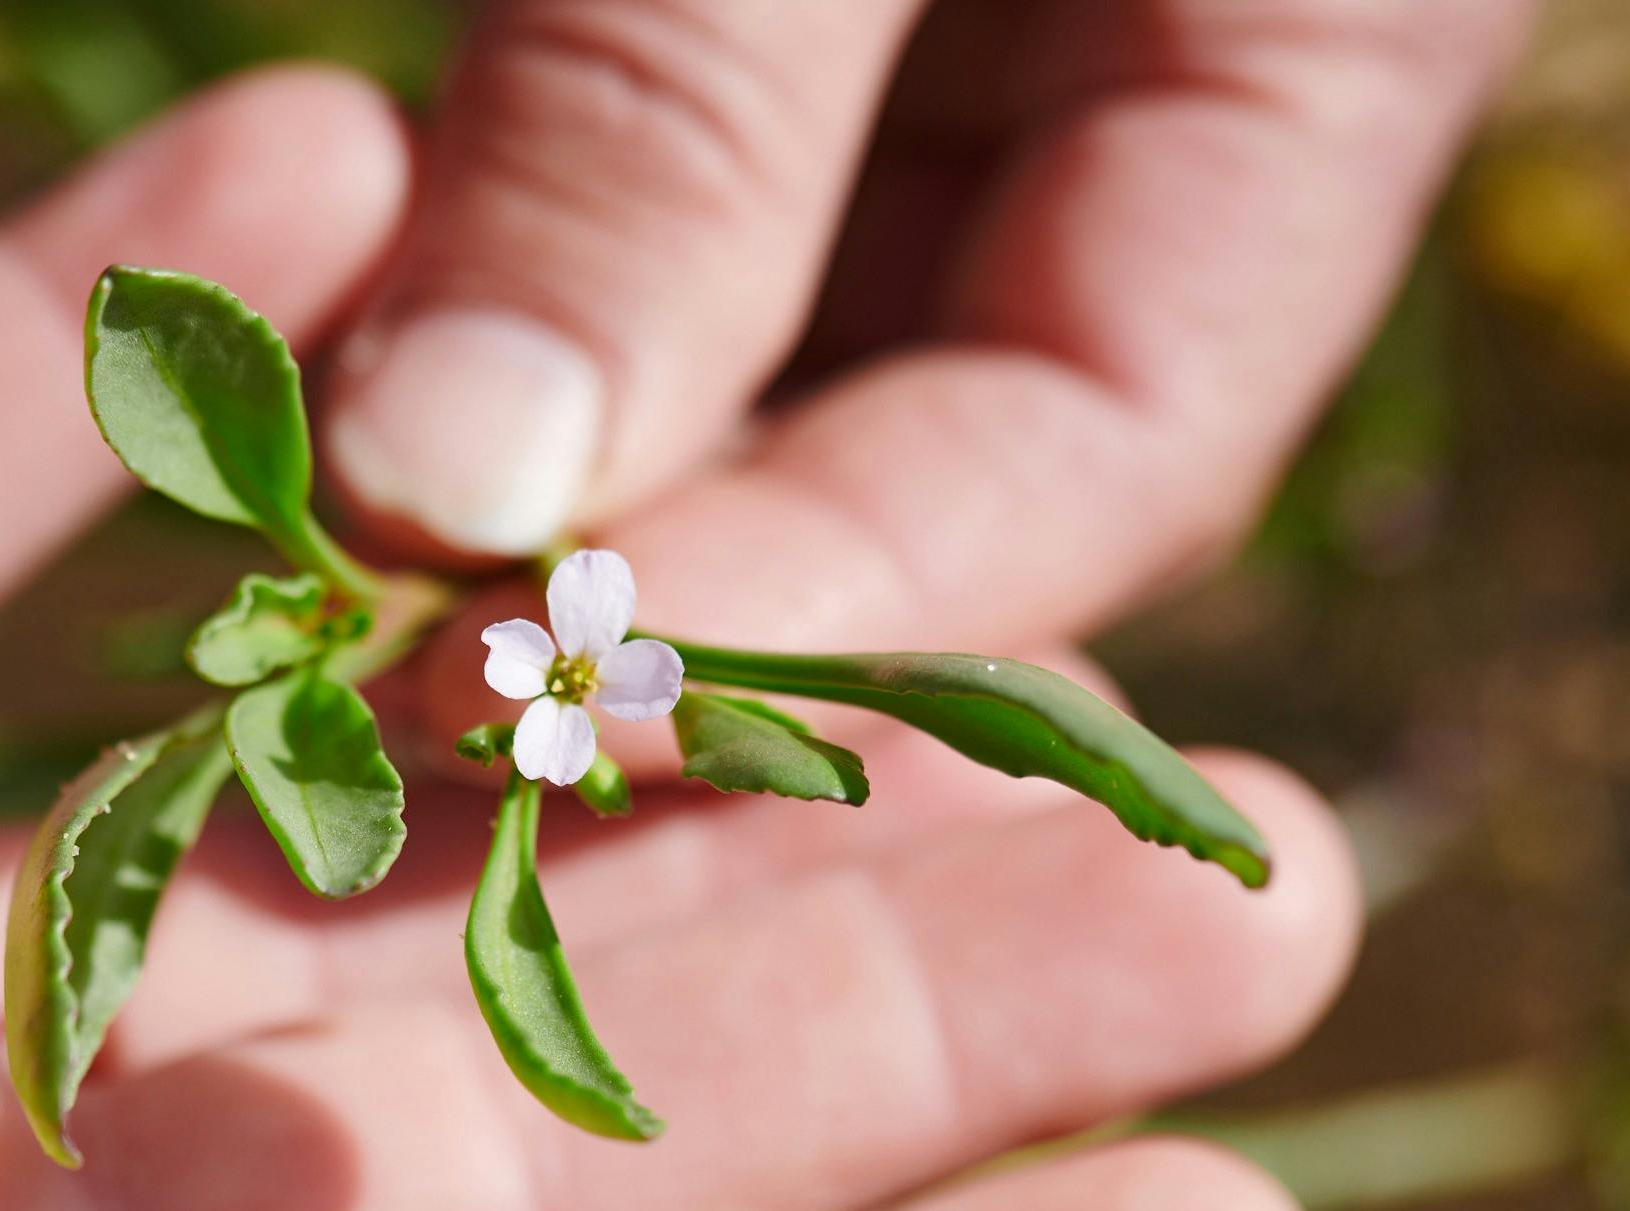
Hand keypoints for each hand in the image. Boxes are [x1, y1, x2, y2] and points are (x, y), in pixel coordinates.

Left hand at [323, 0, 1533, 760]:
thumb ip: (680, 119)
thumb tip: (463, 487)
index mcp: (1311, 51)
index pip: (1096, 457)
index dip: (813, 618)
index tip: (534, 704)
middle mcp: (1135, 113)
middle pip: (913, 460)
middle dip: (654, 602)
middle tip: (386, 722)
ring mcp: (943, 69)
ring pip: (753, 362)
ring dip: (538, 492)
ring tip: (317, 602)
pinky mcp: (762, 30)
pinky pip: (638, 224)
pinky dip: (483, 316)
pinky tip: (322, 402)